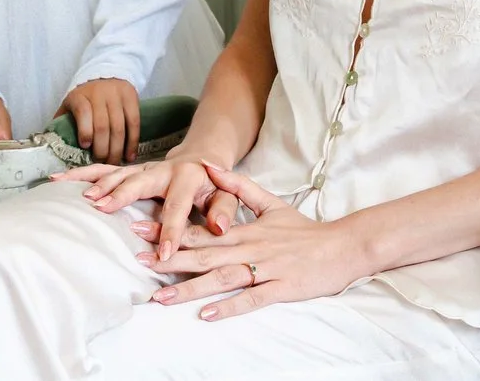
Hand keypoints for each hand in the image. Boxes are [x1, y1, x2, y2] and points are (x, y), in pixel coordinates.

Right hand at [58, 156, 241, 264]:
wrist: (202, 156)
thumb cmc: (214, 185)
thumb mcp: (227, 195)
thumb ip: (225, 210)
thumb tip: (220, 228)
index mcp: (187, 177)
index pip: (179, 206)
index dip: (172, 231)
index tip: (163, 255)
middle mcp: (162, 169)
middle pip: (140, 181)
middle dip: (121, 194)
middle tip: (102, 208)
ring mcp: (142, 168)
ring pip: (116, 173)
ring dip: (97, 183)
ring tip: (77, 196)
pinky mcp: (129, 171)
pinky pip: (102, 171)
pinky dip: (81, 175)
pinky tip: (58, 181)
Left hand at [60, 76, 140, 164]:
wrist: (105, 74)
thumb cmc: (84, 98)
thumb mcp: (69, 105)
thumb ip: (61, 123)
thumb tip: (50, 147)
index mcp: (80, 96)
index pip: (83, 112)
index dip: (85, 131)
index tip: (86, 146)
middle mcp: (99, 93)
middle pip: (103, 125)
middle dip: (103, 149)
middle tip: (102, 163)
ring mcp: (117, 94)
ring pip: (119, 126)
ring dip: (117, 149)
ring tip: (114, 162)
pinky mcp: (131, 96)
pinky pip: (134, 122)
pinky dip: (133, 141)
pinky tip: (129, 155)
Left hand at [139, 163, 372, 319]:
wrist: (341, 247)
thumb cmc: (303, 230)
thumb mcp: (271, 202)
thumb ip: (238, 185)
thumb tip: (209, 165)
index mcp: (245, 229)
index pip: (201, 229)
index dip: (170, 229)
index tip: (140, 228)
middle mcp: (250, 248)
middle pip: (205, 254)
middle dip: (170, 258)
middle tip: (138, 260)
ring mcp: (265, 269)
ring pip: (222, 278)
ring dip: (190, 287)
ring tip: (161, 296)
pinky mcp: (280, 289)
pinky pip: (251, 299)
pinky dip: (229, 306)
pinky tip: (207, 314)